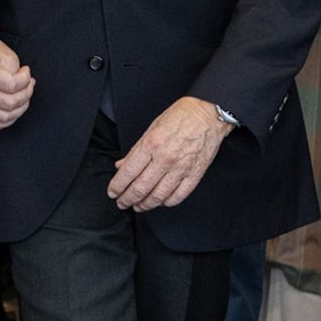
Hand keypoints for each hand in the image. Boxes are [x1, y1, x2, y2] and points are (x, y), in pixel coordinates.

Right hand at [0, 28, 34, 129]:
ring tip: (24, 95)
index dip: (25, 80)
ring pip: (4, 116)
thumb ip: (16, 70)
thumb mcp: (5, 53)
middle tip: (29, 84)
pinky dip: (10, 118)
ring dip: (21, 107)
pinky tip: (15, 107)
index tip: (26, 73)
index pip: (10, 85)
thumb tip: (25, 85)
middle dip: (26, 94)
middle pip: (9, 103)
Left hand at [108, 96, 232, 210]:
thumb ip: (136, 150)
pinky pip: (178, 196)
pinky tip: (160, 202)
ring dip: (145, 204)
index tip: (113, 192)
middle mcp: (165, 158)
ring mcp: (181, 168)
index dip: (117, 186)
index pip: (128, 172)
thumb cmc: (180, 116)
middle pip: (141, 188)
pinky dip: (167, 203)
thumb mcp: (152, 127)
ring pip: (158, 196)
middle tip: (122, 203)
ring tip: (138, 206)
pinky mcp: (195, 174)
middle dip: (127, 199)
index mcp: (151, 144)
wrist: (208, 114)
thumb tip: (122, 165)